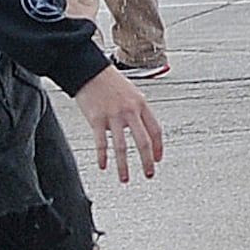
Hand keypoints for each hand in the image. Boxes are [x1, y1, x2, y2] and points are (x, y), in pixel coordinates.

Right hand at [74, 66, 163, 182]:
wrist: (90, 70)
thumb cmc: (110, 81)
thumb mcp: (132, 93)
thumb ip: (138, 110)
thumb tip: (142, 127)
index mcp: (141, 105)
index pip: (156, 130)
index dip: (159, 147)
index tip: (158, 160)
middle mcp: (130, 111)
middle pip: (143, 141)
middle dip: (147, 161)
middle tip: (149, 174)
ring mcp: (113, 116)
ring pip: (122, 146)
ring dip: (124, 166)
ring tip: (125, 179)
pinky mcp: (96, 119)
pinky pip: (101, 143)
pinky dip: (103, 156)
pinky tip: (103, 166)